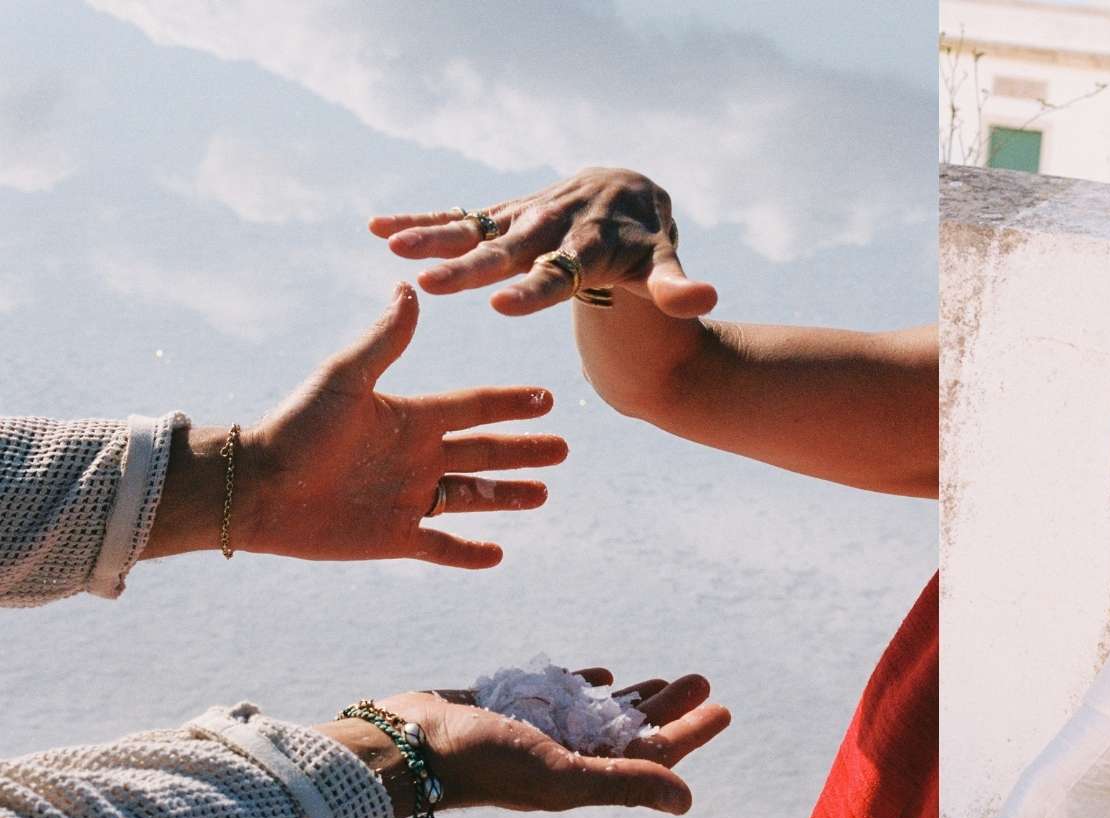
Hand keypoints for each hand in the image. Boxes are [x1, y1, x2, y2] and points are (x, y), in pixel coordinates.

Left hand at [241, 284, 567, 568]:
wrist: (255, 487)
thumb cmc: (296, 428)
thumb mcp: (345, 378)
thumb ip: (383, 341)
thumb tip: (409, 289)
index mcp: (410, 418)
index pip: (473, 408)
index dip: (510, 404)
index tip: (546, 399)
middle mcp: (415, 457)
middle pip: (483, 452)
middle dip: (523, 450)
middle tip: (562, 449)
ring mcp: (406, 498)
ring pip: (471, 497)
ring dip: (507, 496)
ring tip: (543, 493)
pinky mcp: (392, 537)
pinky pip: (440, 547)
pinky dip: (469, 554)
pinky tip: (497, 555)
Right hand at [369, 167, 717, 318]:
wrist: (632, 195)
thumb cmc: (647, 244)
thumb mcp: (665, 265)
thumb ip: (677, 286)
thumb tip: (705, 299)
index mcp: (590, 248)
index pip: (561, 272)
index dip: (533, 289)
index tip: (501, 305)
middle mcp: (553, 228)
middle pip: (510, 252)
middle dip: (471, 267)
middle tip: (431, 285)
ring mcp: (525, 217)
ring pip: (478, 229)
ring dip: (435, 236)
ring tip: (392, 248)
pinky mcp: (506, 213)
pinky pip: (461, 217)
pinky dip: (424, 219)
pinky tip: (379, 228)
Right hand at [374, 668, 730, 815]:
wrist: (405, 744)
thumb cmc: (483, 763)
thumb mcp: (561, 774)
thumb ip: (623, 783)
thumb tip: (687, 800)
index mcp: (581, 780)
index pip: (651, 756)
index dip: (689, 734)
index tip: (724, 709)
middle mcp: (562, 760)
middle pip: (632, 733)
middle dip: (670, 708)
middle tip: (703, 679)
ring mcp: (535, 735)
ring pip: (599, 714)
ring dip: (637, 697)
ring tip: (670, 676)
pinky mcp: (509, 710)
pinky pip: (558, 696)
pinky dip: (584, 685)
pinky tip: (604, 675)